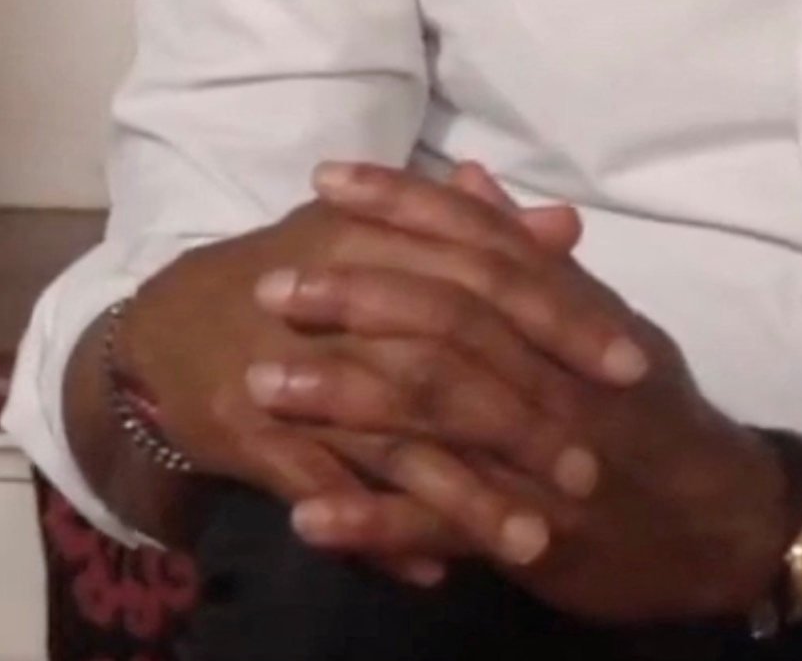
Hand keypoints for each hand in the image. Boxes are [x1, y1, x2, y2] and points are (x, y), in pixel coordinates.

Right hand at [113, 162, 631, 582]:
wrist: (168, 330)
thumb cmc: (298, 278)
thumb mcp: (381, 241)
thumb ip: (478, 237)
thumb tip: (566, 228)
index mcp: (377, 240)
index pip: (487, 276)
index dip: (563, 320)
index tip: (634, 367)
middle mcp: (337, 302)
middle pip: (446, 364)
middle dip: (524, 424)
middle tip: (595, 475)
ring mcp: (290, 372)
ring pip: (390, 440)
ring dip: (464, 496)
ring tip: (532, 543)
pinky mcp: (251, 433)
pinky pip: (326, 492)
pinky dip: (380, 535)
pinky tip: (435, 572)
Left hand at [263, 162, 798, 625]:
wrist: (729, 525)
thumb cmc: (657, 417)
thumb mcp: (606, 324)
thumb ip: (532, 259)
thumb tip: (469, 181)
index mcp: (575, 317)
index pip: (484, 243)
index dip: (406, 206)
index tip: (327, 179)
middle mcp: (560, 376)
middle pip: (450, 321)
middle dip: (355, 298)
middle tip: (270, 287)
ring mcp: (546, 457)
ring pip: (440, 416)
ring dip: (344, 400)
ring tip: (259, 388)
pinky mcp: (537, 537)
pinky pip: (446, 527)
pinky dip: (375, 521)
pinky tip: (307, 517)